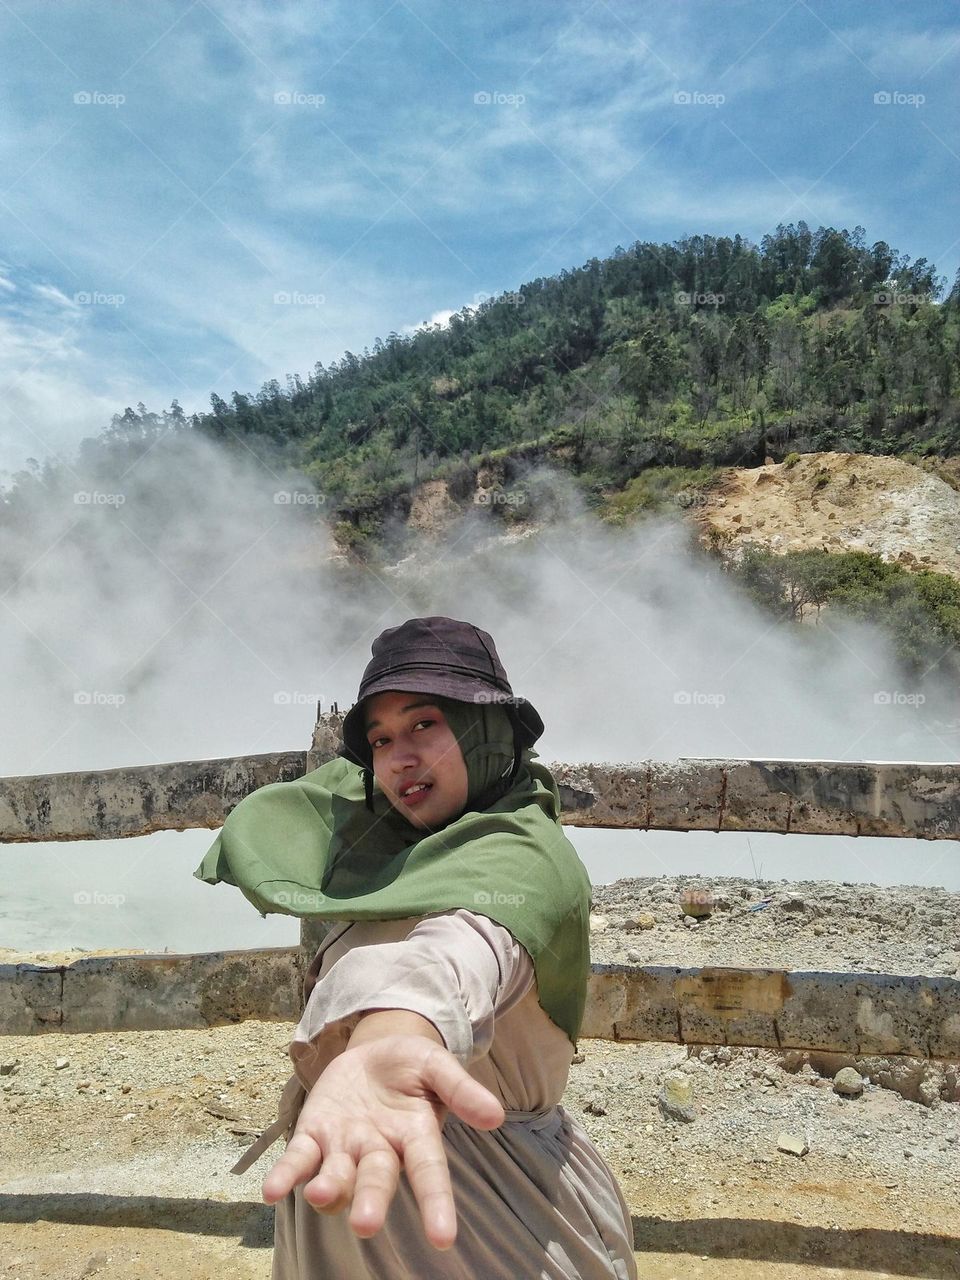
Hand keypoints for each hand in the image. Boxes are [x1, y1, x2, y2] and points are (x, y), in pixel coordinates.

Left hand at [261, 1026, 504, 1248]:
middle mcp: (381, 1149)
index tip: (444, 1238)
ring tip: (320, 1193)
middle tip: (367, 1225)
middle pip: (378, 1179)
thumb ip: (460, 1089)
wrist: (374, 1051)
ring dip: (329, 1189)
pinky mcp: (314, 1134)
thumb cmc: (412, 1065)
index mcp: (416, 1135)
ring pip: (338, 1176)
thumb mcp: (437, 1065)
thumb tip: (496, 1116)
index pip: (429, 1172)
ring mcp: (345, 1146)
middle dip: (372, 1201)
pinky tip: (272, 1190)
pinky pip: (300, 1159)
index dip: (436, 1203)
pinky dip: (287, 1174)